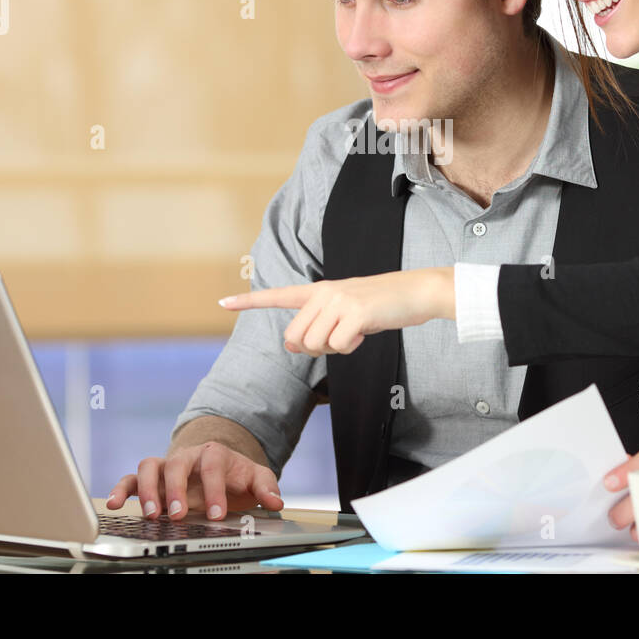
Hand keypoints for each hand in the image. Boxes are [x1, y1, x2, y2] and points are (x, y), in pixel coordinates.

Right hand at [105, 441, 282, 520]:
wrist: (217, 466)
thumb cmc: (234, 475)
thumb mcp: (255, 478)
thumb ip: (266, 487)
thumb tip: (276, 502)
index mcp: (214, 454)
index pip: (213, 465)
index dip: (214, 489)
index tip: (216, 514)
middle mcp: (187, 457)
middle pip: (177, 463)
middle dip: (175, 489)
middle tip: (178, 515)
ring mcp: (166, 467)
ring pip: (149, 466)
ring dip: (146, 490)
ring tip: (150, 514)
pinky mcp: (150, 478)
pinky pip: (130, 478)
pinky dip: (119, 488)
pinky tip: (113, 504)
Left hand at [218, 267, 454, 355]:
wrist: (416, 292)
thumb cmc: (383, 305)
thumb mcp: (347, 311)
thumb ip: (319, 324)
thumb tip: (293, 345)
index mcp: (320, 290)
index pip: (278, 295)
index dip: (249, 301)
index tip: (222, 302)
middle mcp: (324, 292)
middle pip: (297, 337)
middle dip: (315, 348)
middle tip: (340, 338)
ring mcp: (338, 301)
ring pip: (314, 344)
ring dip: (335, 348)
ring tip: (355, 331)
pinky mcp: (354, 312)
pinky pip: (338, 346)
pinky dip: (351, 347)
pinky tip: (365, 333)